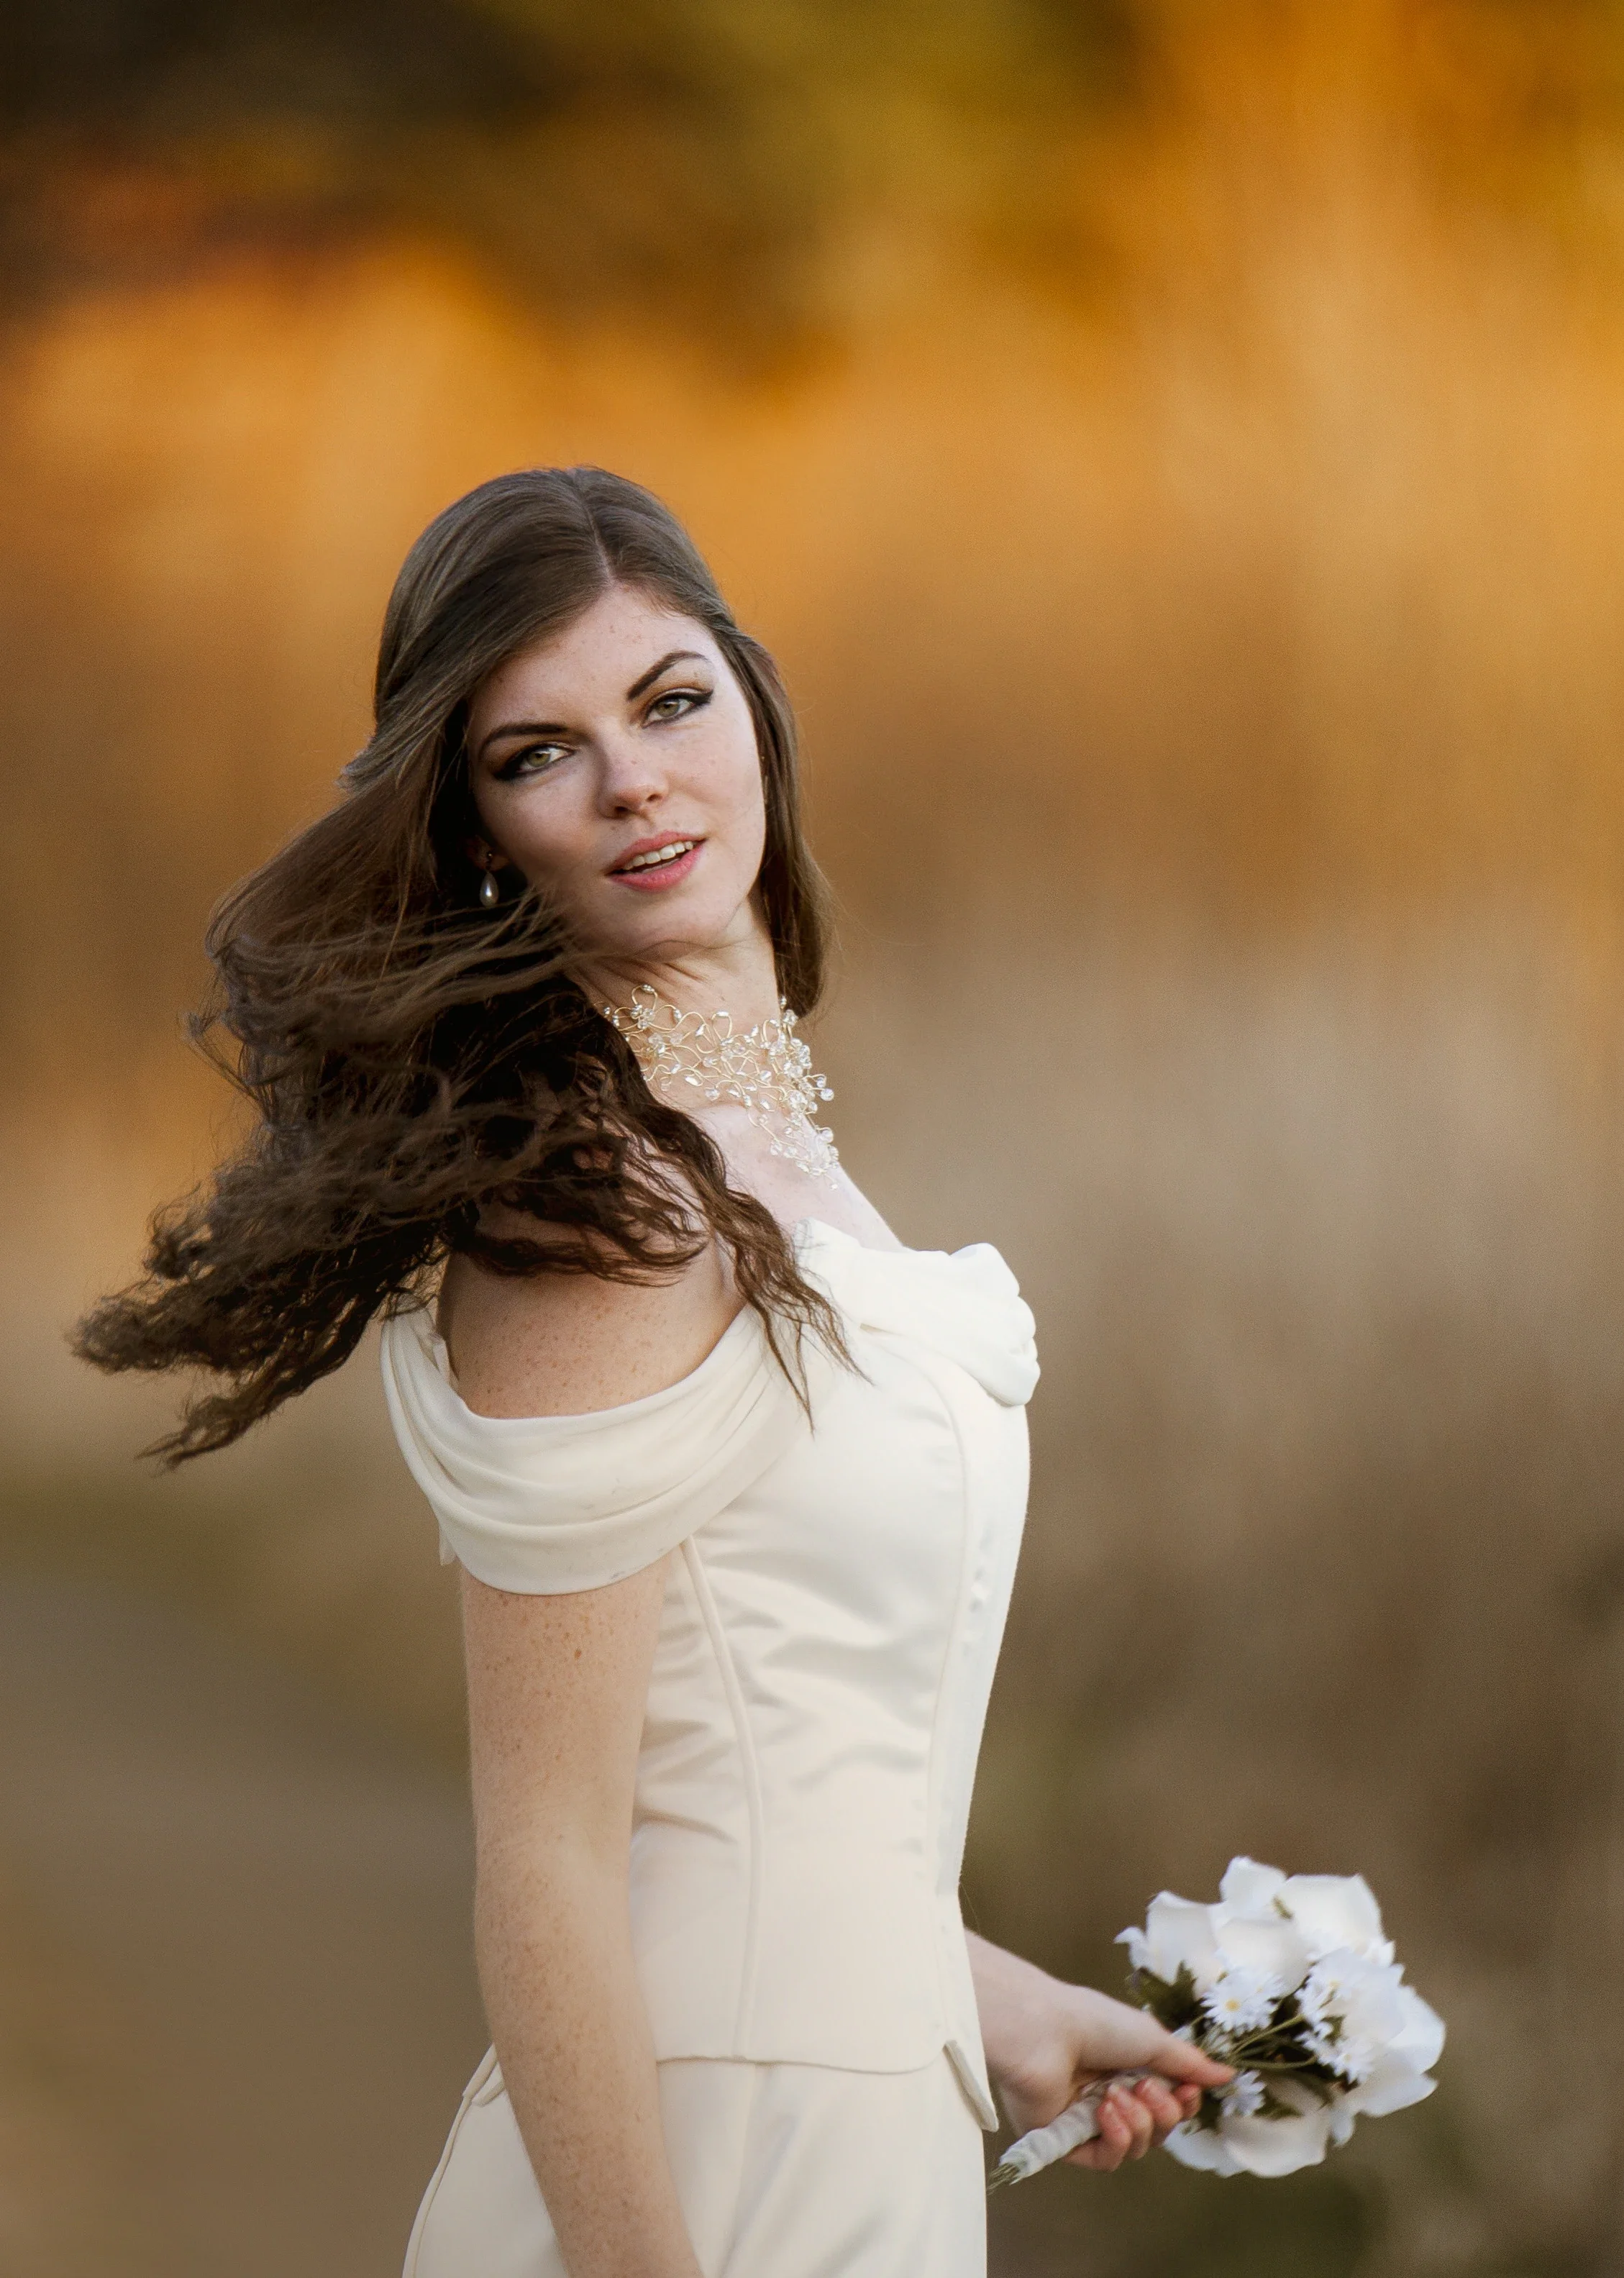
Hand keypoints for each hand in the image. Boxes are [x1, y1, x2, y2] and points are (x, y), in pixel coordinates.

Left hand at [967, 1934, 1233, 2173]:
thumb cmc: (1094, 2023)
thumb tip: (1228, 2074)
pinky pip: (1107, 2160)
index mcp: (1128, 2067)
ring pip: (1136, 2146)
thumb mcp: (1151, 2039)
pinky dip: (1114, 2138)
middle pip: (1158, 2130)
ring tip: (1116, 2094)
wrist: (1043, 2032)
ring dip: (1137, 2122)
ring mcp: (1087, 2120)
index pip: (1170, 2103)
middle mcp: (1110, 2095)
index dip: (1184, 2103)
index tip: (1188, 2089)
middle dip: (1162, 2112)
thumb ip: (1189, 2064)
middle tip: (1146, 2087)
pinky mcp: (1066, 2142)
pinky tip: (1105, 2113)